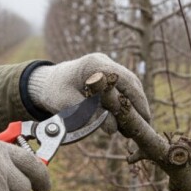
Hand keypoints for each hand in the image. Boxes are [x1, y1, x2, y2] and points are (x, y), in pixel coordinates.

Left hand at [28, 53, 150, 131]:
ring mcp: (106, 68)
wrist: (45, 84)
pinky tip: (128, 120)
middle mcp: (104, 63)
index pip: (124, 80)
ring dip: (134, 105)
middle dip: (140, 105)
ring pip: (129, 86)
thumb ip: (88, 114)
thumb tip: (112, 127)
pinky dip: (127, 104)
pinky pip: (123, 90)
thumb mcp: (66, 104)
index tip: (144, 118)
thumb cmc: (54, 92)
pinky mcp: (107, 77)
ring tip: (137, 126)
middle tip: (145, 126)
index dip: (137, 99)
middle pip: (131, 82)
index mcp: (94, 64)